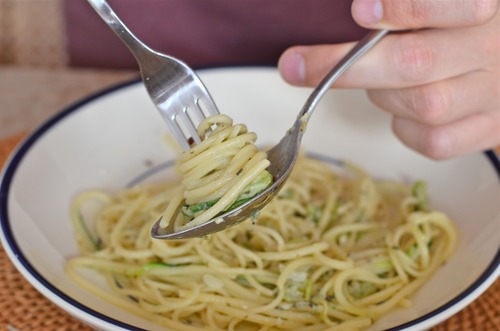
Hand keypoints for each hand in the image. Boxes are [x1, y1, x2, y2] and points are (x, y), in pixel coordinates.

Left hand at [278, 0, 499, 159]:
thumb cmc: (457, 32)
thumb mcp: (437, 9)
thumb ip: (407, 9)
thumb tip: (357, 14)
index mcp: (480, 6)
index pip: (451, 3)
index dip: (403, 8)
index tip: (359, 11)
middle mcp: (491, 50)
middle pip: (415, 61)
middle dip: (346, 66)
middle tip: (295, 65)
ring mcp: (492, 96)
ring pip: (424, 105)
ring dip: (384, 96)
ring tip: (383, 81)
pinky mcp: (488, 131)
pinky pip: (434, 142)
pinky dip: (407, 129)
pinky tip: (406, 109)